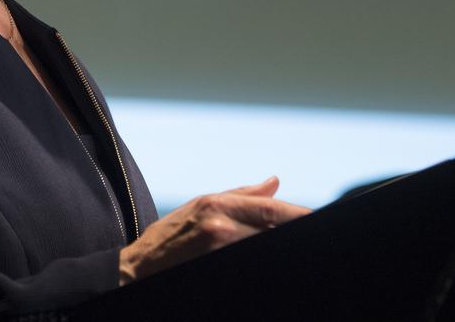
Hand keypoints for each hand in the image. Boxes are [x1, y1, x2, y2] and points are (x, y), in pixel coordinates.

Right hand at [117, 176, 309, 284]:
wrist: (133, 272)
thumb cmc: (168, 238)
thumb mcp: (200, 206)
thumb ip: (241, 196)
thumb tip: (275, 181)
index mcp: (217, 205)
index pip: (273, 210)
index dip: (300, 215)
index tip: (320, 218)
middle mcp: (220, 227)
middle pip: (274, 230)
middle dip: (294, 232)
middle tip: (317, 237)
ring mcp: (218, 250)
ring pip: (265, 247)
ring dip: (281, 247)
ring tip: (296, 248)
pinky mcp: (214, 271)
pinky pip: (248, 264)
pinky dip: (262, 261)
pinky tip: (268, 260)